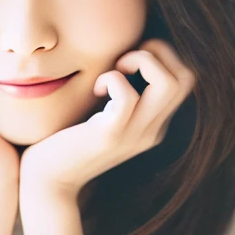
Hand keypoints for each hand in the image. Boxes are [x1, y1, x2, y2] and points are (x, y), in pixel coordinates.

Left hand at [19, 39, 192, 197]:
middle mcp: (151, 132)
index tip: (128, 61)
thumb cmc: (67, 141)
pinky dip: (112, 79)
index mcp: (154, 126)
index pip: (185, 81)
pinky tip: (96, 90)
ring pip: (168, 84)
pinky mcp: (110, 136)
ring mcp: (134, 136)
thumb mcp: (104, 117)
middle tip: (124, 61)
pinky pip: (128, 96)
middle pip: (186, 79)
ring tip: (114, 71)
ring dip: (141, 61)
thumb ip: (120, 97)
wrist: (47, 182)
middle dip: (158, 53)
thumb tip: (124, 58)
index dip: (163, 57)